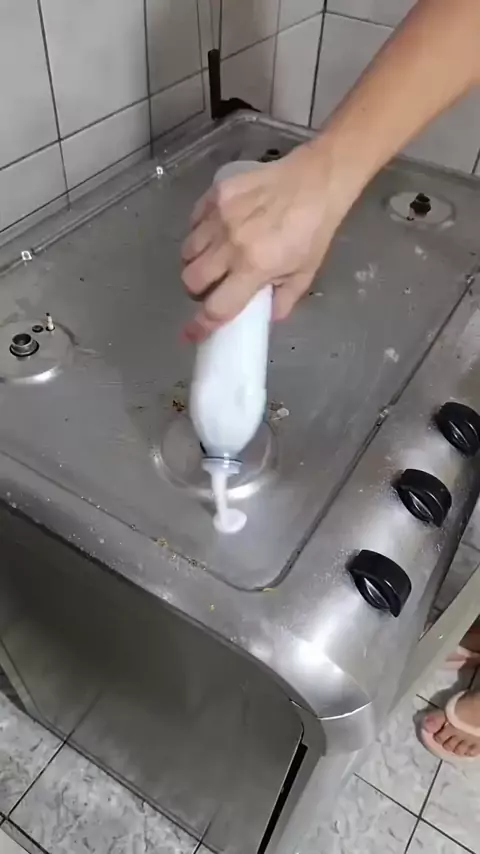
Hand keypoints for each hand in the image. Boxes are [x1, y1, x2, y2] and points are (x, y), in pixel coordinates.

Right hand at [181, 140, 351, 340]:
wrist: (317, 181)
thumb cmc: (314, 230)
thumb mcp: (305, 273)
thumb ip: (283, 300)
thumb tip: (266, 316)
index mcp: (254, 267)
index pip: (217, 307)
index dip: (201, 325)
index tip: (192, 334)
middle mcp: (231, 244)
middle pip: (191, 280)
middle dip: (198, 291)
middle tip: (212, 287)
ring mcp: (220, 217)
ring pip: (188, 252)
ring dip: (196, 263)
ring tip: (213, 260)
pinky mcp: (217, 194)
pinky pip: (193, 222)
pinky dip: (199, 234)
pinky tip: (215, 234)